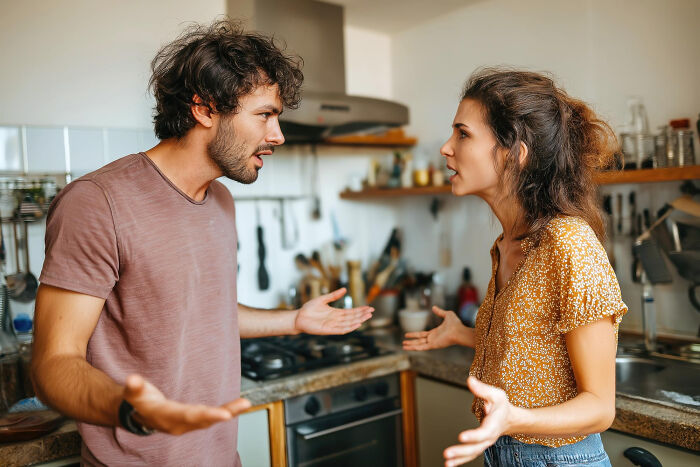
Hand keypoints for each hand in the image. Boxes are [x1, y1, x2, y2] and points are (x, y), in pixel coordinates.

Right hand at [123, 374, 251, 434]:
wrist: (138, 414)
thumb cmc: (138, 400)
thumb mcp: (133, 393)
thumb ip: (134, 387)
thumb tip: (132, 379)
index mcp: (166, 416)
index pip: (188, 416)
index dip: (206, 415)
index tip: (224, 415)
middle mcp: (179, 424)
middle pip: (203, 419)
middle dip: (222, 414)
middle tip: (241, 407)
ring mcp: (187, 424)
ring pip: (210, 419)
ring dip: (229, 412)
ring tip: (246, 403)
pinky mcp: (193, 420)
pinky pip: (212, 416)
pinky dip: (227, 412)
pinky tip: (241, 406)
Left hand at [295, 288, 373, 334]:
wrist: (298, 317)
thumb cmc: (309, 309)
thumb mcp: (323, 299)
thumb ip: (334, 295)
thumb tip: (344, 289)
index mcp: (336, 313)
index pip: (351, 312)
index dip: (360, 310)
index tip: (369, 307)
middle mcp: (336, 319)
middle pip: (352, 317)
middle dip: (362, 314)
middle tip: (372, 311)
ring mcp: (333, 325)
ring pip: (349, 323)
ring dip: (358, 320)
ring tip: (367, 317)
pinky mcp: (328, 330)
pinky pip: (341, 330)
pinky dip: (350, 327)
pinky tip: (357, 324)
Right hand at [403, 306, 460, 350]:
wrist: (459, 331)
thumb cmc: (455, 324)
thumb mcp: (447, 314)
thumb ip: (440, 312)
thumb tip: (434, 307)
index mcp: (435, 333)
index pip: (422, 334)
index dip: (414, 334)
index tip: (407, 334)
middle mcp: (433, 338)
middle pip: (419, 340)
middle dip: (411, 341)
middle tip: (403, 342)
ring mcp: (433, 342)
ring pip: (419, 345)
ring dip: (410, 345)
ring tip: (403, 346)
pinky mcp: (433, 345)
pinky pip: (422, 347)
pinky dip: (414, 348)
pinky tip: (407, 348)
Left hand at [443, 377, 512, 465]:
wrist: (510, 419)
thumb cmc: (502, 406)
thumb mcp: (496, 394)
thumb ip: (482, 389)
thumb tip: (470, 380)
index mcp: (494, 424)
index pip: (484, 433)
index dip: (473, 436)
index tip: (461, 437)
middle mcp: (489, 437)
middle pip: (476, 447)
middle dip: (462, 451)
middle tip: (447, 454)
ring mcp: (485, 443)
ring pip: (473, 453)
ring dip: (459, 459)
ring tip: (447, 463)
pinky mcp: (479, 445)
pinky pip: (470, 455)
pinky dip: (460, 460)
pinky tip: (449, 464)